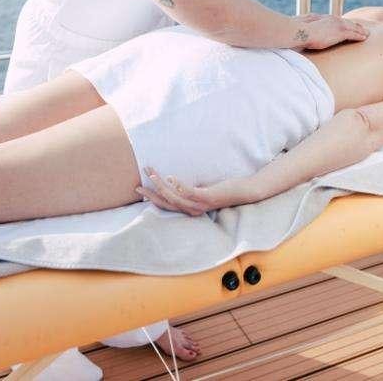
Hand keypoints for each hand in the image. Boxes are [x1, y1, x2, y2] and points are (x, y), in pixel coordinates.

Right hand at [137, 167, 255, 215]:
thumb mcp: (204, 189)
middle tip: (137, 184)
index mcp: (190, 208)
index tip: (138, 188)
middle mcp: (193, 209)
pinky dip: (178, 185)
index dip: (151, 197)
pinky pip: (189, 192)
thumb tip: (176, 181)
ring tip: (151, 173)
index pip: (165, 205)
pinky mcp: (208, 197)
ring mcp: (200, 204)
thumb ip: (191, 189)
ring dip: (161, 185)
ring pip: (174, 197)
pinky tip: (171, 176)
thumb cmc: (223, 189)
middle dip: (151, 193)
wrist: (245, 191)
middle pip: (166, 202)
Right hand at [294, 13, 368, 49]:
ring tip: (367, 34)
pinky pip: (353, 34)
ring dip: (360, 30)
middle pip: (347, 22)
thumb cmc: (298, 32)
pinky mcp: (340, 32)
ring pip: (353, 27)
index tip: (348, 25)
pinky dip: (360, 35)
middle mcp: (332, 20)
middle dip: (355, 25)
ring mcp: (337, 25)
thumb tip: (303, 35)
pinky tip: (365, 38)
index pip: (337, 21)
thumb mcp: (302, 28)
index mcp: (324, 18)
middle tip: (363, 28)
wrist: (300, 32)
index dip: (344, 23)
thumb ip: (306, 29)